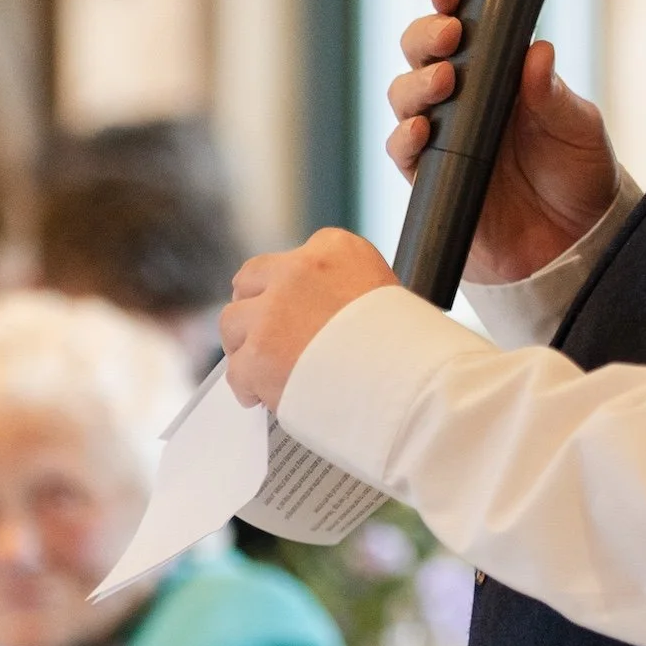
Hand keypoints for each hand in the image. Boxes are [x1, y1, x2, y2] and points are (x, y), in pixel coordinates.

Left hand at [222, 229, 397, 411]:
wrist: (413, 384)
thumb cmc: (412, 349)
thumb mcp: (389, 297)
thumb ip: (350, 294)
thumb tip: (320, 323)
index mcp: (336, 249)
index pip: (296, 259)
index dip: (292, 289)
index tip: (300, 312)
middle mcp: (297, 271)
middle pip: (251, 281)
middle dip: (256, 308)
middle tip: (268, 335)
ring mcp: (272, 314)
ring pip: (232, 322)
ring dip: (246, 345)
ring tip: (264, 369)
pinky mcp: (257, 357)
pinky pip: (236, 371)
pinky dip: (248, 386)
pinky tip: (263, 396)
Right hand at [388, 0, 619, 284]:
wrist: (576, 244)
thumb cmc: (579, 175)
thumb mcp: (579, 128)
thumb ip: (553, 93)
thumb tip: (537, 50)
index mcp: (497, 73)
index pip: (463, 26)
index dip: (447, 2)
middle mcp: (464, 100)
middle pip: (420, 54)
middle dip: (425, 36)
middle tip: (449, 34)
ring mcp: (444, 137)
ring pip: (404, 96)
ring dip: (416, 83)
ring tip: (444, 80)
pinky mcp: (432, 179)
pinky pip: (403, 153)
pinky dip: (404, 138)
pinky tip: (421, 129)